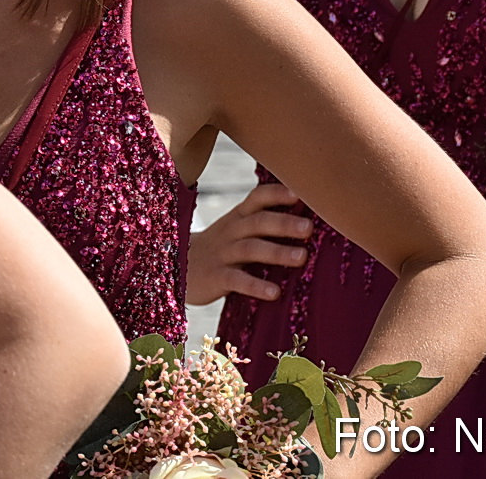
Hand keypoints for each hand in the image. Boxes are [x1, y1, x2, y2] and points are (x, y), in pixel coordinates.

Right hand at [186, 181, 311, 304]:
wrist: (175, 267)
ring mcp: (222, 254)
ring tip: (302, 257)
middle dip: (284, 223)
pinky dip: (256, 286)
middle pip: (258, 222)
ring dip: (277, 252)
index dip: (278, 194)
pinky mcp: (215, 277)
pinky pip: (236, 280)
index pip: (257, 198)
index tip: (301, 193)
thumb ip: (263, 224)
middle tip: (310, 228)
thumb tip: (311, 222)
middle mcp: (231, 231)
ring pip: (250, 248)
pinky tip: (275, 293)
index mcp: (238, 217)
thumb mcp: (236, 230)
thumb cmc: (220, 249)